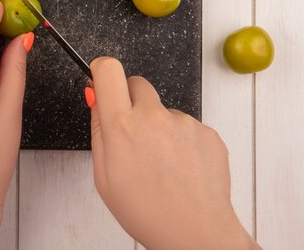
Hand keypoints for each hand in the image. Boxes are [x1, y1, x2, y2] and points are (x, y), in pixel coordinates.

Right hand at [88, 57, 259, 249]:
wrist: (195, 233)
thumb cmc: (147, 211)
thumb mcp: (104, 175)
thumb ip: (99, 131)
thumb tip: (97, 99)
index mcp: (122, 126)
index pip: (109, 70)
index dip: (103, 70)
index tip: (102, 78)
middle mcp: (153, 117)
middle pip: (137, 83)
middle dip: (131, 100)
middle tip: (132, 131)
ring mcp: (184, 123)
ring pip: (163, 109)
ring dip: (158, 126)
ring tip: (160, 164)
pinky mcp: (207, 132)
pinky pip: (186, 125)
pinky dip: (181, 141)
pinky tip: (179, 168)